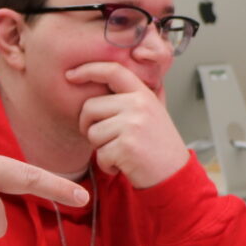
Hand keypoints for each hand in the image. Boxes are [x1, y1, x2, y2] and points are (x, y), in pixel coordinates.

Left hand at [69, 61, 190, 188]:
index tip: (70, 75)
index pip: (112, 71)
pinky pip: (100, 155)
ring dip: (101, 149)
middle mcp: (139, 105)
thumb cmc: (159, 146)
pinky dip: (107, 165)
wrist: (175, 175)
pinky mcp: (127, 146)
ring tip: (122, 152)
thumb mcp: (151, 113)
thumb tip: (101, 78)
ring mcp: (133, 125)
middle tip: (107, 140)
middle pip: (90, 107)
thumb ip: (131, 97)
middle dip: (89, 126)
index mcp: (143, 94)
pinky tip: (124, 164)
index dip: (88, 69)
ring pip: (92, 133)